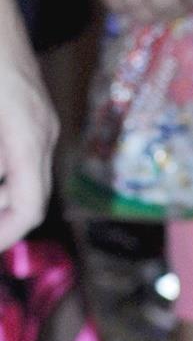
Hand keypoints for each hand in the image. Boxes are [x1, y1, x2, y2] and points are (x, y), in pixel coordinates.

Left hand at [0, 0, 56, 248]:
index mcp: (26, 135)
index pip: (28, 206)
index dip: (5, 233)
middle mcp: (41, 132)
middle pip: (28, 196)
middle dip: (3, 216)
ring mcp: (40, 119)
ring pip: (24, 176)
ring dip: (2, 191)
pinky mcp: (30, 107)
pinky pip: (20, 153)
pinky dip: (3, 168)